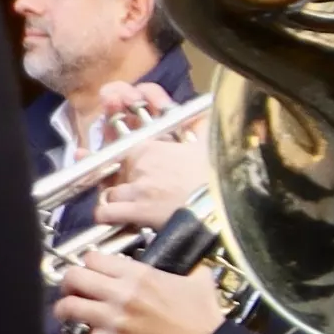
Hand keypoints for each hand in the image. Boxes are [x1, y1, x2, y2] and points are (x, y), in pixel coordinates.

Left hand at [53, 248, 231, 333]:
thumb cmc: (204, 318)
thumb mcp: (199, 280)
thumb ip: (187, 266)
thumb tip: (192, 262)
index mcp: (139, 274)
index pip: (94, 257)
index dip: (88, 264)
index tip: (91, 272)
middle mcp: (121, 293)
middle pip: (73, 277)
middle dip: (68, 284)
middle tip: (73, 291)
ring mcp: (114, 321)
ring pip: (68, 307)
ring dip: (63, 312)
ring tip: (67, 316)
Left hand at [85, 125, 208, 238]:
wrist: (227, 202)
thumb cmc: (218, 174)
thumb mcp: (208, 143)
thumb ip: (200, 127)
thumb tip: (206, 113)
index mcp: (153, 147)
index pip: (124, 152)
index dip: (128, 164)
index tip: (135, 172)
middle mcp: (141, 165)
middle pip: (117, 174)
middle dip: (125, 184)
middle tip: (140, 194)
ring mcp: (138, 189)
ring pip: (110, 194)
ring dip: (117, 202)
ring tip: (129, 210)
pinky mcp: (138, 212)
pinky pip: (107, 213)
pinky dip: (108, 217)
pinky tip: (116, 220)